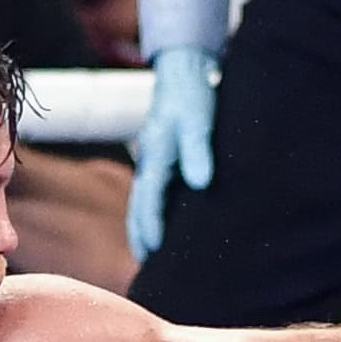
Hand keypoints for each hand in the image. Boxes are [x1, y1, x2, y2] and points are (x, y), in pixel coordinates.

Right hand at [126, 47, 218, 260]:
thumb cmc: (193, 96)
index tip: (153, 251)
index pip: (148, 199)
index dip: (150, 226)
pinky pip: (157, 196)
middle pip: (140, 208)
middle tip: (143, 268)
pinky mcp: (166, 164)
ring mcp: (156, 165)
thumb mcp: (198, 121)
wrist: (187, 73)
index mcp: (156, 157)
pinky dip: (156, 215)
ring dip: (145, 230)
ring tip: (150, 258)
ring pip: (146, 204)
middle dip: (140, 237)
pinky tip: (166, 231)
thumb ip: (198, 151)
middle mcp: (152, 164)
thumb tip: (200, 183)